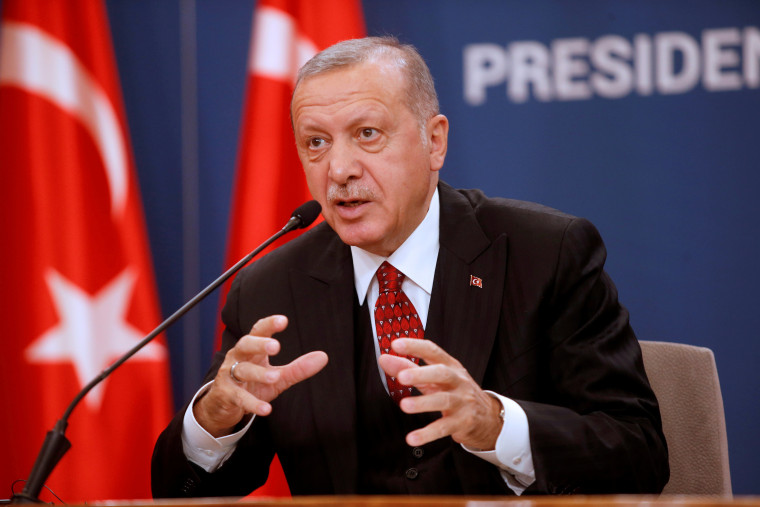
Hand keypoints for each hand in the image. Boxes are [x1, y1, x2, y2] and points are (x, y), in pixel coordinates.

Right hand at [193, 315, 327, 436]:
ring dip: (258, 374)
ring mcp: (229, 375)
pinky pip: (239, 397)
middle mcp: (239, 357)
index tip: (283, 320)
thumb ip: (298, 368)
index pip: (258, 331)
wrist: (224, 404)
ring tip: (275, 377)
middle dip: (259, 344)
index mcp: (252, 349)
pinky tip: (266, 409)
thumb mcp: (278, 377)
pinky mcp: (226, 394)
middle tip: (276, 346)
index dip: (269, 324)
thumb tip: (323, 357)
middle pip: (246, 344)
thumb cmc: (253, 384)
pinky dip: (252, 403)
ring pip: (242, 370)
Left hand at [378, 338, 502, 449]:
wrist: (488, 417)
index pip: (432, 351)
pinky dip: (427, 434)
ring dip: (423, 403)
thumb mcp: (434, 378)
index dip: (414, 346)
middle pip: (441, 373)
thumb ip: (408, 368)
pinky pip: (443, 428)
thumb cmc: (455, 392)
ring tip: (404, 406)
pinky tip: (412, 438)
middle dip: (421, 374)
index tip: (395, 344)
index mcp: (450, 366)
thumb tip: (384, 359)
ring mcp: (462, 402)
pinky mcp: (462, 422)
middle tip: (401, 377)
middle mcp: (458, 381)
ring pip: (443, 400)